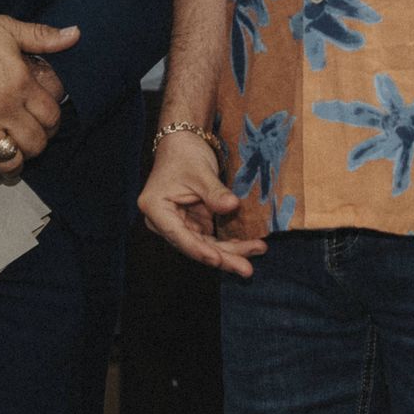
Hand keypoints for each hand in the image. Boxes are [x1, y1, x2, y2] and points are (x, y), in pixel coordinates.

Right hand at [0, 15, 72, 185]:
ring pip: (10, 160)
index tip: (45, 126)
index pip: (52, 117)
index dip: (52, 125)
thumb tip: (75, 34)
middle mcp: (4, 107)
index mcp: (21, 83)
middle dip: (35, 147)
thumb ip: (43, 37)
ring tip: (10, 161)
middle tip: (27, 144)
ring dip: (13, 165)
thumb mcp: (8, 29)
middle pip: (34, 143)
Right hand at [138, 132, 265, 275]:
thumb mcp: (201, 171)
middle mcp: (164, 222)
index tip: (219, 260)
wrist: (183, 143)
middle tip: (247, 269)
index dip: (200, 251)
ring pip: (205, 244)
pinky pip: (211, 237)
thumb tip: (232, 206)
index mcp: (156, 209)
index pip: (179, 236)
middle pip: (195, 245)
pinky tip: (250, 245)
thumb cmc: (185, 154)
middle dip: (223, 257)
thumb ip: (215, 192)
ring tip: (258, 250)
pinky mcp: (192, 223)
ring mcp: (179, 224)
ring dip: (231, 251)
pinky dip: (229, 241)